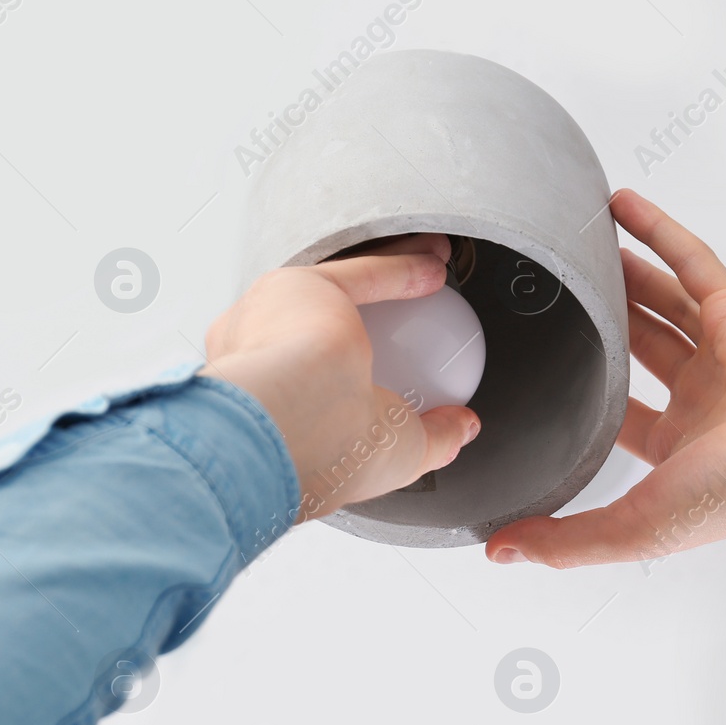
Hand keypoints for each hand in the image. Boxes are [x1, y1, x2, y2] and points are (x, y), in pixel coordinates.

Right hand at [199, 233, 479, 521]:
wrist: (292, 431)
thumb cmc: (330, 456)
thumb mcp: (399, 456)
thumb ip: (434, 437)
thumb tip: (464, 426)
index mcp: (273, 405)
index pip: (316, 379)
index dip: (356, 370)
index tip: (397, 371)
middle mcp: (261, 358)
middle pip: (324, 322)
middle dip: (371, 310)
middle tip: (414, 316)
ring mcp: (271, 319)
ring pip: (344, 287)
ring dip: (393, 274)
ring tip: (435, 270)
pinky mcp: (295, 287)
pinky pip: (360, 274)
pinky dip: (400, 270)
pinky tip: (434, 267)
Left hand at [484, 190, 725, 567]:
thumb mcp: (631, 531)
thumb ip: (565, 541)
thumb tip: (498, 552)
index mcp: (684, 447)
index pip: (626, 416)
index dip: (589, 395)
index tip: (549, 372)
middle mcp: (706, 398)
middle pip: (642, 347)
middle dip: (605, 322)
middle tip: (559, 294)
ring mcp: (723, 351)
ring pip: (663, 301)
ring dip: (626, 273)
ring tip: (581, 245)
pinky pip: (694, 263)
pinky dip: (659, 233)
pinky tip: (622, 207)